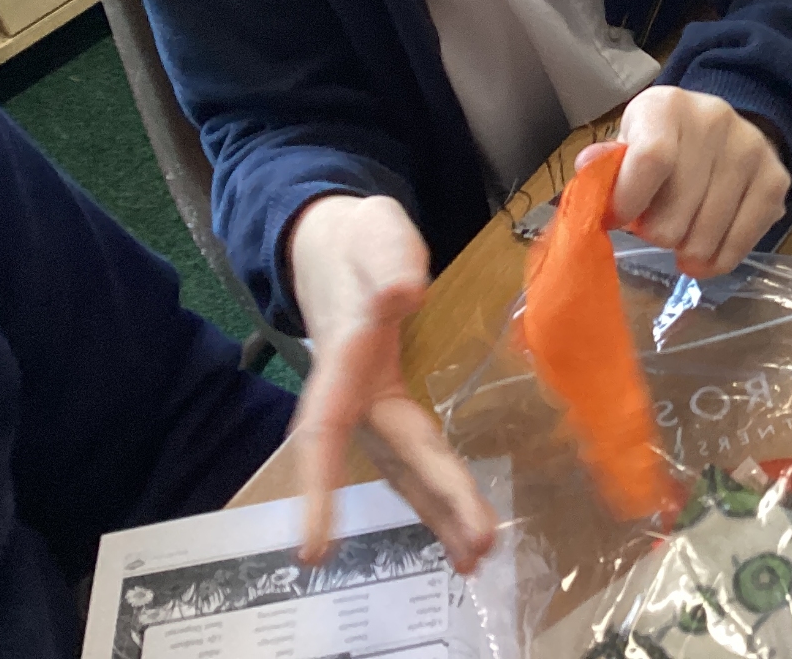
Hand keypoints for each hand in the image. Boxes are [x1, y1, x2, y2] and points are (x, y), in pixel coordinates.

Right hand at [286, 194, 497, 571]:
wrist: (336, 246)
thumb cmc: (357, 241)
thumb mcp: (373, 233)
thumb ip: (388, 261)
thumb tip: (403, 294)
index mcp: (344, 360)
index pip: (323, 430)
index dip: (317, 490)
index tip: (315, 547)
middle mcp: (356, 396)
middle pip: (393, 458)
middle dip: (435, 502)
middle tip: (477, 548)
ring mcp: (375, 406)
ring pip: (408, 468)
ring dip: (441, 513)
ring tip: (476, 558)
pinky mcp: (395, 406)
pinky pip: (420, 456)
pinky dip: (441, 493)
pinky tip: (464, 527)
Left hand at [601, 88, 788, 276]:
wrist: (722, 130)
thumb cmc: (662, 142)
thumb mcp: (630, 141)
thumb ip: (608, 162)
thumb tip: (589, 167)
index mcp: (668, 105)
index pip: (651, 160)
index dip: (629, 203)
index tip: (619, 220)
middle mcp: (714, 120)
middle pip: (675, 213)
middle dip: (656, 233)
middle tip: (654, 226)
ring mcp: (751, 150)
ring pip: (705, 237)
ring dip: (684, 250)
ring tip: (680, 236)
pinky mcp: (776, 180)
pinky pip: (739, 246)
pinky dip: (715, 262)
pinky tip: (703, 256)